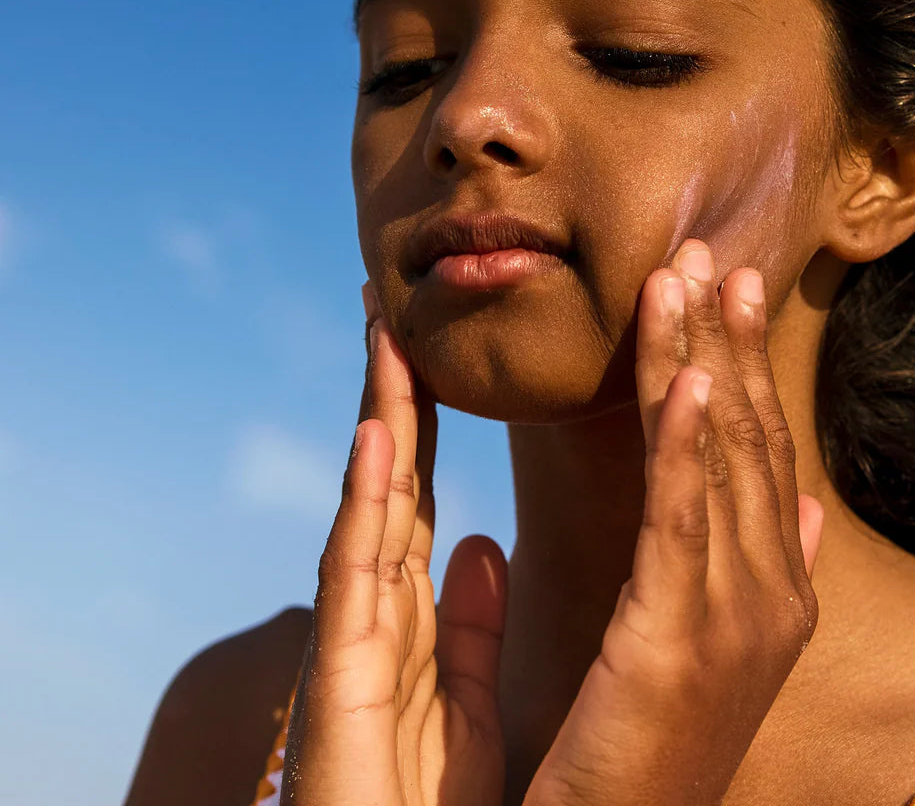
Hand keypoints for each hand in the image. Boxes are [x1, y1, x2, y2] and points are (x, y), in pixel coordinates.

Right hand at [279, 284, 508, 805]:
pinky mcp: (339, 680)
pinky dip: (366, 500)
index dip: (426, 416)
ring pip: (372, 503)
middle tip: (392, 301)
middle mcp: (380, 611)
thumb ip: (470, 625)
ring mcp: (355, 638)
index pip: (422, 491)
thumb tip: (482, 542)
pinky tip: (379, 432)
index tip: (430, 342)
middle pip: (393, 478)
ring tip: (386, 329)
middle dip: (394, 388)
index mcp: (413, 615)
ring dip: (380, 412)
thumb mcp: (467, 705)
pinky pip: (359, 575)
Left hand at [525, 239, 823, 805]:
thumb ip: (759, 558)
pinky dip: (687, 442)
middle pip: (746, 436)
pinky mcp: (679, 636)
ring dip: (701, 359)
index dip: (744, 362)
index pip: (759, 447)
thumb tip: (799, 496)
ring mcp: (735, 615)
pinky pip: (683, 518)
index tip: (727, 287)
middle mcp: (770, 593)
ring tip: (688, 279)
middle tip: (712, 251)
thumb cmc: (655, 738)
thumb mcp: (715, 636)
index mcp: (774, 588)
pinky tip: (686, 376)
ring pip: (717, 458)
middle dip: (727, 338)